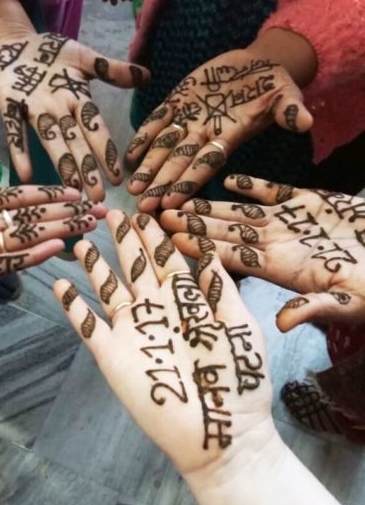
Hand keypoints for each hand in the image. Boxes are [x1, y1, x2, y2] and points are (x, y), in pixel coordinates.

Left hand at [0, 31, 148, 197]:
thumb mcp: (83, 57)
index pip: (96, 129)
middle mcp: (59, 111)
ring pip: (51, 140)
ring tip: (71, 188)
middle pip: (75, 143)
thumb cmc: (50, 54)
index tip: (117, 178)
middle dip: (86, 169)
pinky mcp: (8, 104)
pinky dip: (19, 151)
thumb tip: (148, 75)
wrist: (12, 41)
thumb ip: (111, 69)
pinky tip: (24, 173)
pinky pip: (14, 129)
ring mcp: (34, 110)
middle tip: (96, 196)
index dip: (105, 152)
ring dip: (62, 164)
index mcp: (78, 101)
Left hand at [0, 121, 105, 335]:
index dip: (44, 193)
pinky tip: (60, 247)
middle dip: (66, 212)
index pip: (14, 197)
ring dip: (62, 229)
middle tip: (97, 208)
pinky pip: (11, 261)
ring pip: (29, 236)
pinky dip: (35, 255)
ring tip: (91, 223)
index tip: (72, 189)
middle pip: (32, 217)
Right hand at [54, 210, 272, 474]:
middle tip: (111, 213)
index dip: (155, 237)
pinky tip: (62, 285)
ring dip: (95, 267)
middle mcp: (156, 311)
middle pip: (134, 268)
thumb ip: (221, 289)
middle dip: (123, 240)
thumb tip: (207, 250)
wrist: (221, 432)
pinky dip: (74, 306)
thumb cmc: (239, 380)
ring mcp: (132, 332)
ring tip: (82, 243)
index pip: (166, 260)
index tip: (146, 212)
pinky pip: (88, 326)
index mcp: (187, 302)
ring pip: (108, 291)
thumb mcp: (239, 327)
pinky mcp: (113, 356)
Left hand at [126, 49, 312, 211]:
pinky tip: (128, 155)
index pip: (205, 164)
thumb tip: (305, 122)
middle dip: (160, 184)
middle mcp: (204, 134)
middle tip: (142, 206)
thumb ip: (289, 111)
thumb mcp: (286, 95)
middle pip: (178, 163)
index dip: (188, 182)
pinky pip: (156, 121)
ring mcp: (188, 119)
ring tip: (131, 188)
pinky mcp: (177, 101)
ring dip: (147, 167)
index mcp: (228, 137)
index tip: (170, 202)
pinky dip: (143, 136)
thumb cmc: (274, 86)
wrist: (256, 65)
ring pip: (163, 147)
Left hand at [160, 175, 364, 330]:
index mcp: (280, 267)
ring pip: (241, 212)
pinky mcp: (307, 203)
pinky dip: (252, 185)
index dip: (202, 247)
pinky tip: (228, 179)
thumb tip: (284, 324)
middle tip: (158, 213)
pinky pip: (273, 192)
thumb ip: (314, 309)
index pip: (231, 257)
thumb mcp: (348, 303)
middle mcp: (276, 245)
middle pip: (226, 233)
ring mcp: (289, 223)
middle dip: (193, 223)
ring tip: (181, 196)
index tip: (172, 239)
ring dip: (212, 205)